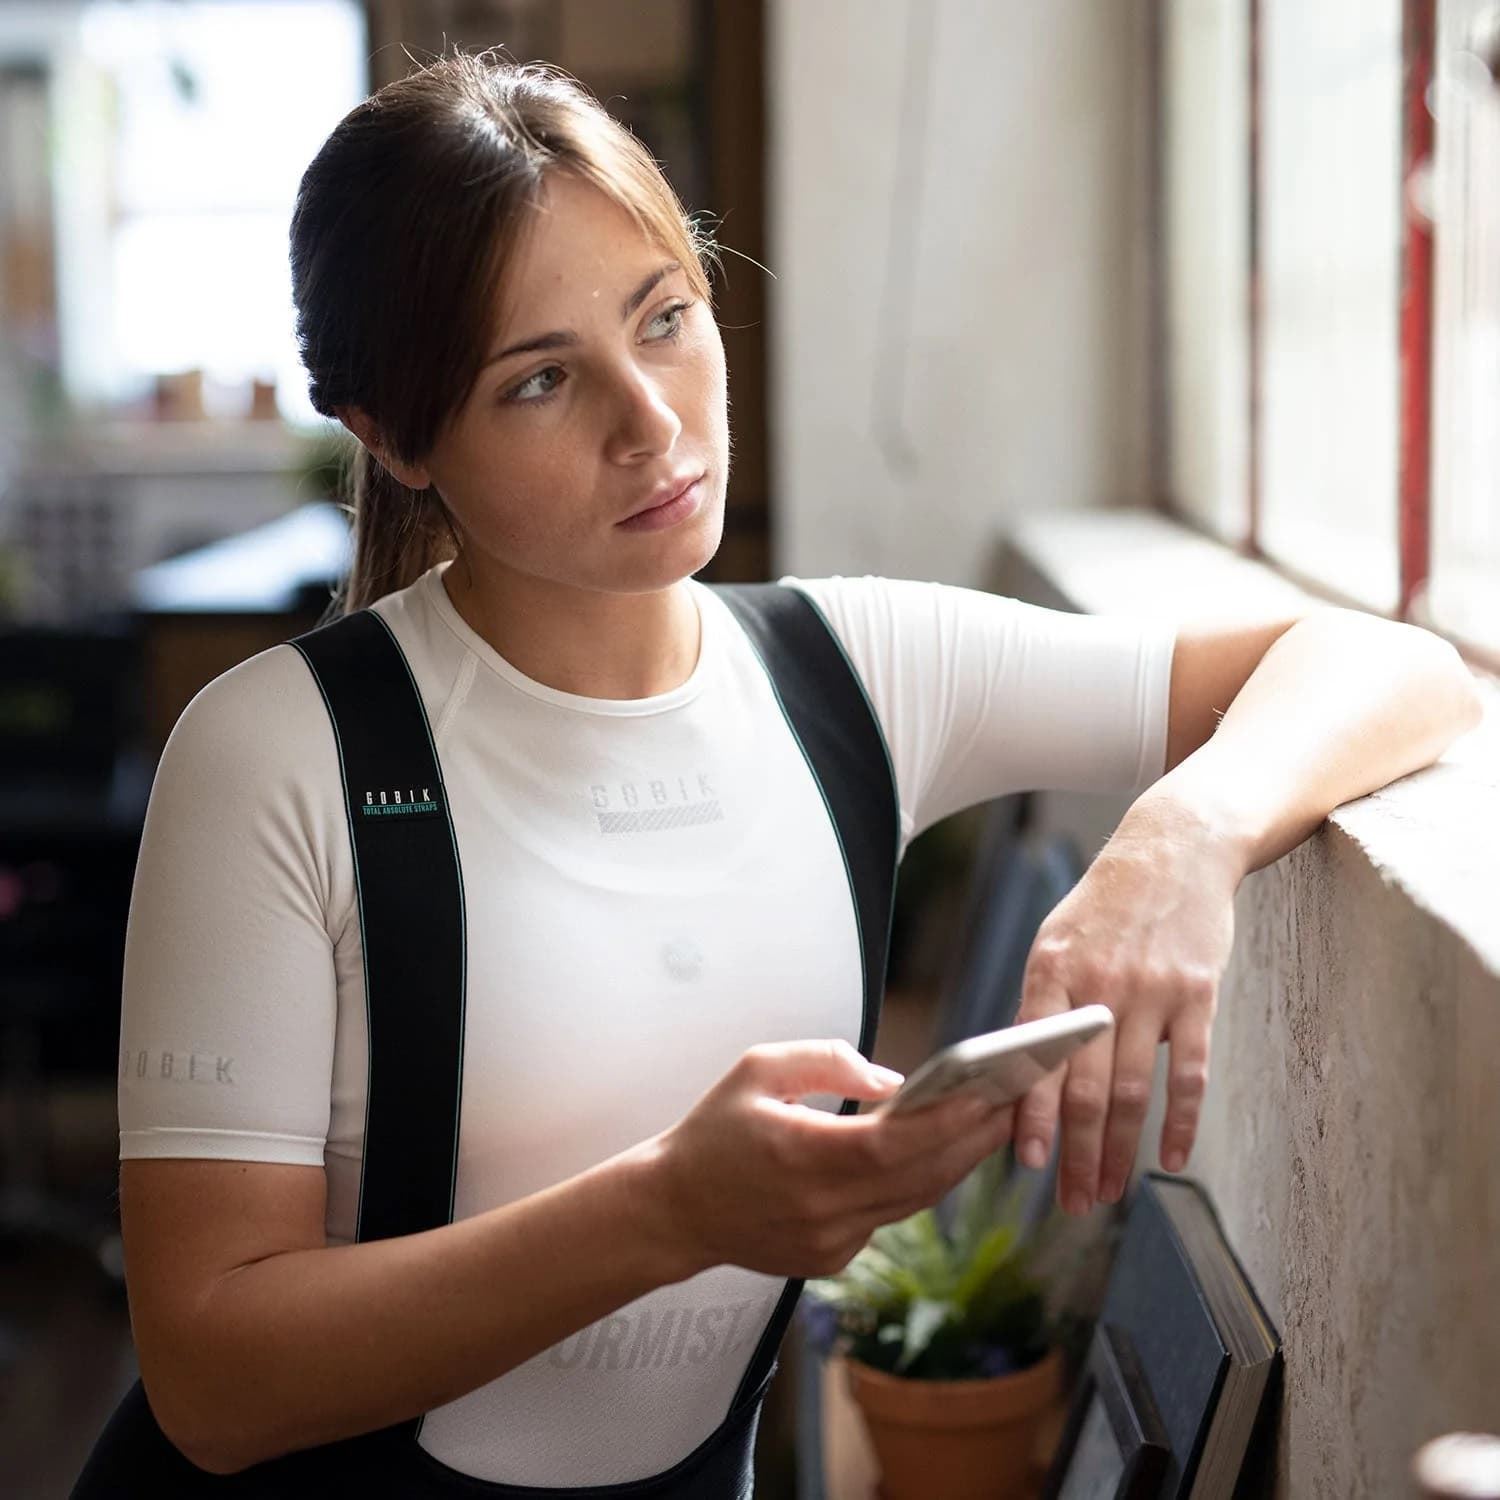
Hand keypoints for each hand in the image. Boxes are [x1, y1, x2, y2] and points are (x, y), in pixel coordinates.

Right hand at [654, 1040, 1015, 1278]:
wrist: (674, 1210)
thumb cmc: (713, 1133)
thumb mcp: (757, 1069)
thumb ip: (825, 1061)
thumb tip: (891, 1081)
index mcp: (801, 1157)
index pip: (894, 1144)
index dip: (948, 1121)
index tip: (988, 1092)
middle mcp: (822, 1209)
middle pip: (919, 1177)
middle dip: (972, 1137)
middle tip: (1013, 1100)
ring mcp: (830, 1242)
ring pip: (913, 1201)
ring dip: (956, 1161)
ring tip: (991, 1121)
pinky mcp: (832, 1259)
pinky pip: (888, 1216)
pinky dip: (916, 1183)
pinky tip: (939, 1152)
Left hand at [1011, 801, 1240, 1213]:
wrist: (1172, 849)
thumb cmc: (1105, 906)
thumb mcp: (1056, 942)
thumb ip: (1042, 1007)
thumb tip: (1021, 1079)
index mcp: (1051, 972)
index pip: (1035, 1059)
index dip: (1033, 1116)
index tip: (1029, 1163)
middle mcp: (1099, 984)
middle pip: (1085, 1088)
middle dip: (1077, 1154)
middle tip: (1073, 1202)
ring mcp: (1151, 990)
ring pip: (1132, 1090)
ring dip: (1120, 1151)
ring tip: (1110, 1192)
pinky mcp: (1198, 994)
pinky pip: (1190, 1072)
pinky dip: (1181, 1122)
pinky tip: (1171, 1159)